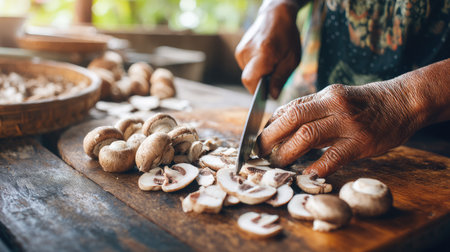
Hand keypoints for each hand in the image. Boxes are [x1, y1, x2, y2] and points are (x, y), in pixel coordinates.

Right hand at [235, 0, 300, 98]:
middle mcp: (248, 52)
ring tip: (270, 64)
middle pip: (248, 80)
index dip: (257, 92)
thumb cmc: (287, 36)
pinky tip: (264, 59)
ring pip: (247, 74)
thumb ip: (280, 78)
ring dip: (258, 75)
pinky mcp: (239, 51)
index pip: (250, 81)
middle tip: (273, 78)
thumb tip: (272, 96)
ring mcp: (241, 51)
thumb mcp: (292, 59)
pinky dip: (255, 68)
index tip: (266, 96)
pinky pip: (245, 67)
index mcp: (263, 54)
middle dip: (260, 84)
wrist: (276, 15)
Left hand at [257, 82, 423, 176]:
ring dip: (287, 151)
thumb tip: (282, 124)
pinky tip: (306, 175)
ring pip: (308, 135)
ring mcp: (347, 123)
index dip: (271, 125)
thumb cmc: (366, 103)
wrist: (403, 102)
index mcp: (325, 95)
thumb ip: (313, 110)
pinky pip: (334, 156)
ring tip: (276, 164)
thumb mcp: (337, 98)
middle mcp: (333, 105)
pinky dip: (317, 166)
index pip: (290, 108)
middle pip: (292, 119)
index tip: (260, 138)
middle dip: (270, 137)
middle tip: (258, 152)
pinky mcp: (361, 142)